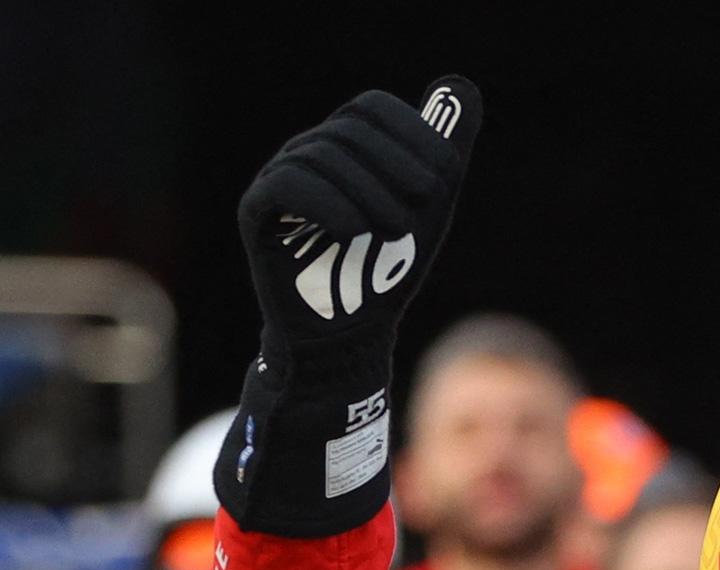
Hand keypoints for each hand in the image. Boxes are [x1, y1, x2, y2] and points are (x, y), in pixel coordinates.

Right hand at [217, 76, 482, 533]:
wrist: (351, 334)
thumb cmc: (388, 269)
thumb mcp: (429, 204)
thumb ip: (445, 146)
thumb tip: (462, 85)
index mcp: (345, 144)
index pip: (372, 107)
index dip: (411, 134)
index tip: (438, 180)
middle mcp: (306, 151)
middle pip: (349, 129)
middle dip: (395, 166)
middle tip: (422, 205)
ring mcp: (277, 179)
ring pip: (321, 156)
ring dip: (370, 193)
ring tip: (394, 232)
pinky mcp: (257, 212)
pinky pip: (288, 185)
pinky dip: (330, 205)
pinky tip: (357, 232)